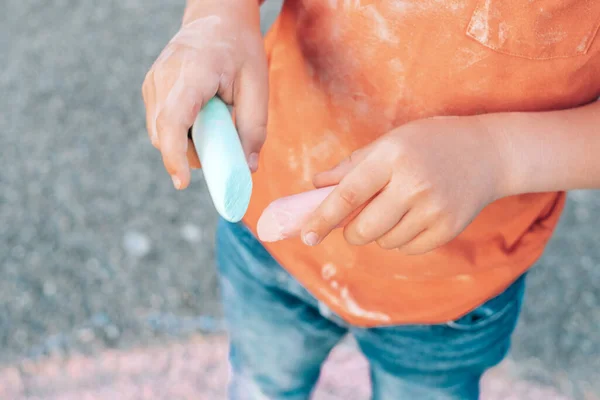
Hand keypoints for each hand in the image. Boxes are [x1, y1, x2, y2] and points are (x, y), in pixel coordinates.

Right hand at [142, 0, 267, 189]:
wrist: (216, 17)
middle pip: (164, 134)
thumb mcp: (257, 84)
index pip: (172, 120)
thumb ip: (254, 128)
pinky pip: (160, 123)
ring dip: (185, 144)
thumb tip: (248, 168)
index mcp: (192, 72)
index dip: (174, 156)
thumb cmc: (240, 48)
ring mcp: (152, 81)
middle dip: (189, 154)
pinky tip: (201, 120)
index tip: (182, 183)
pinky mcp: (151, 87)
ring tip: (214, 126)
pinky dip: (179, 133)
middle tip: (221, 150)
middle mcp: (163, 76)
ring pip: (159, 132)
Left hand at [300, 116, 506, 253]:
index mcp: (392, 157)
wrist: (487, 154)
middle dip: (352, 231)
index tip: (306, 235)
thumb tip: (317, 186)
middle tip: (356, 221)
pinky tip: (416, 216)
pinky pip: (407, 249)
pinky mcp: (448, 229)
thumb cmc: (428, 143)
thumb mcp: (390, 142)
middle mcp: (413, 184)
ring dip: (380, 233)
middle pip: (364, 229)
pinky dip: (402, 239)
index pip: (348, 194)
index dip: (323, 217)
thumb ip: (351, 166)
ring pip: (385, 242)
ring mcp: (434, 209)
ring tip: (398, 207)